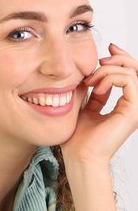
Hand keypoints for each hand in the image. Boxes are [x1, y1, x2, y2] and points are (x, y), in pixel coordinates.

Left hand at [61, 43, 137, 164]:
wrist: (79, 156)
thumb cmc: (78, 138)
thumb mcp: (86, 106)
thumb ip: (95, 91)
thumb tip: (96, 72)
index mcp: (125, 106)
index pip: (130, 75)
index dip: (119, 60)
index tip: (103, 55)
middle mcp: (134, 106)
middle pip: (137, 70)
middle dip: (118, 59)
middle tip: (100, 62)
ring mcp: (136, 108)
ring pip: (132, 72)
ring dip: (108, 70)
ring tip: (92, 81)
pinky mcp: (133, 110)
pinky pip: (128, 80)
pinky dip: (110, 78)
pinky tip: (96, 87)